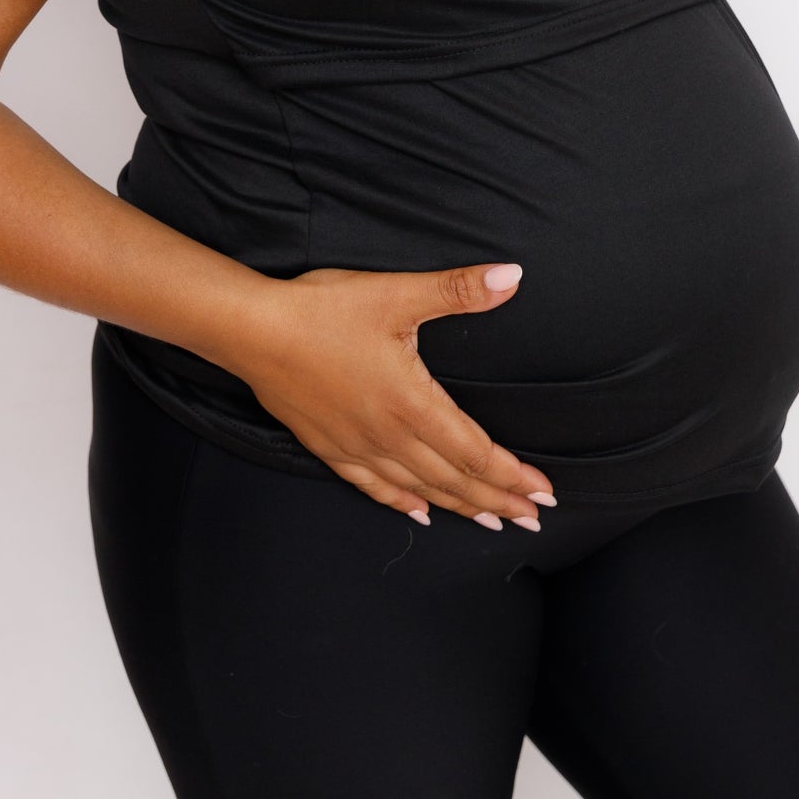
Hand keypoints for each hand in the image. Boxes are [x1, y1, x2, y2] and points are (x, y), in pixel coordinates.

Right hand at [228, 260, 556, 531]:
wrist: (253, 332)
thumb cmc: (325, 310)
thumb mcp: (397, 292)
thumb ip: (457, 290)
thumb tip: (511, 277)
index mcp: (413, 403)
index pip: (476, 452)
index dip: (512, 474)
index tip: (545, 493)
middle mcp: (389, 435)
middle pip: (454, 479)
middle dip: (498, 499)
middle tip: (533, 518)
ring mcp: (358, 446)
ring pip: (420, 488)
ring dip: (459, 507)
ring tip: (492, 521)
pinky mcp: (330, 446)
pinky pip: (373, 486)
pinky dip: (403, 503)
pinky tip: (419, 513)